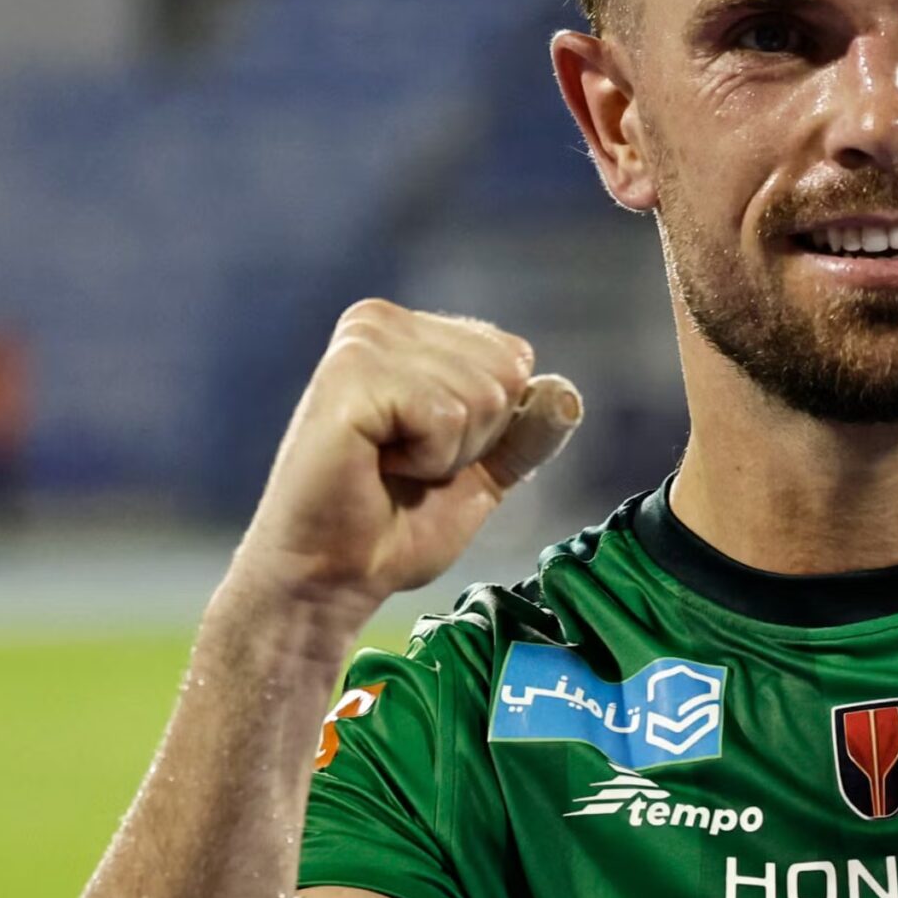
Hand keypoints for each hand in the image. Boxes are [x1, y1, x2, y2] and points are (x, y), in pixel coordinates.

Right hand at [229, 299, 583, 615]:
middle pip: (506, 371)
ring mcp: (362, 343)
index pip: (514, 356)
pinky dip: (428, 460)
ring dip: (448, 453)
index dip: (491, 427)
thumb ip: (528, 430)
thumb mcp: (484, 472)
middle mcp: (380, 320)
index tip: (428, 453)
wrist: (330, 577)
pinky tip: (376, 466)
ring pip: (483, 394)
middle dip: (474, 439)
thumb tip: (566, 394)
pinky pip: (447, 416)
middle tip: (407, 466)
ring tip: (389, 466)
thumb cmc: (394, 526)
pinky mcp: (350, 377)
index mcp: (409, 330)